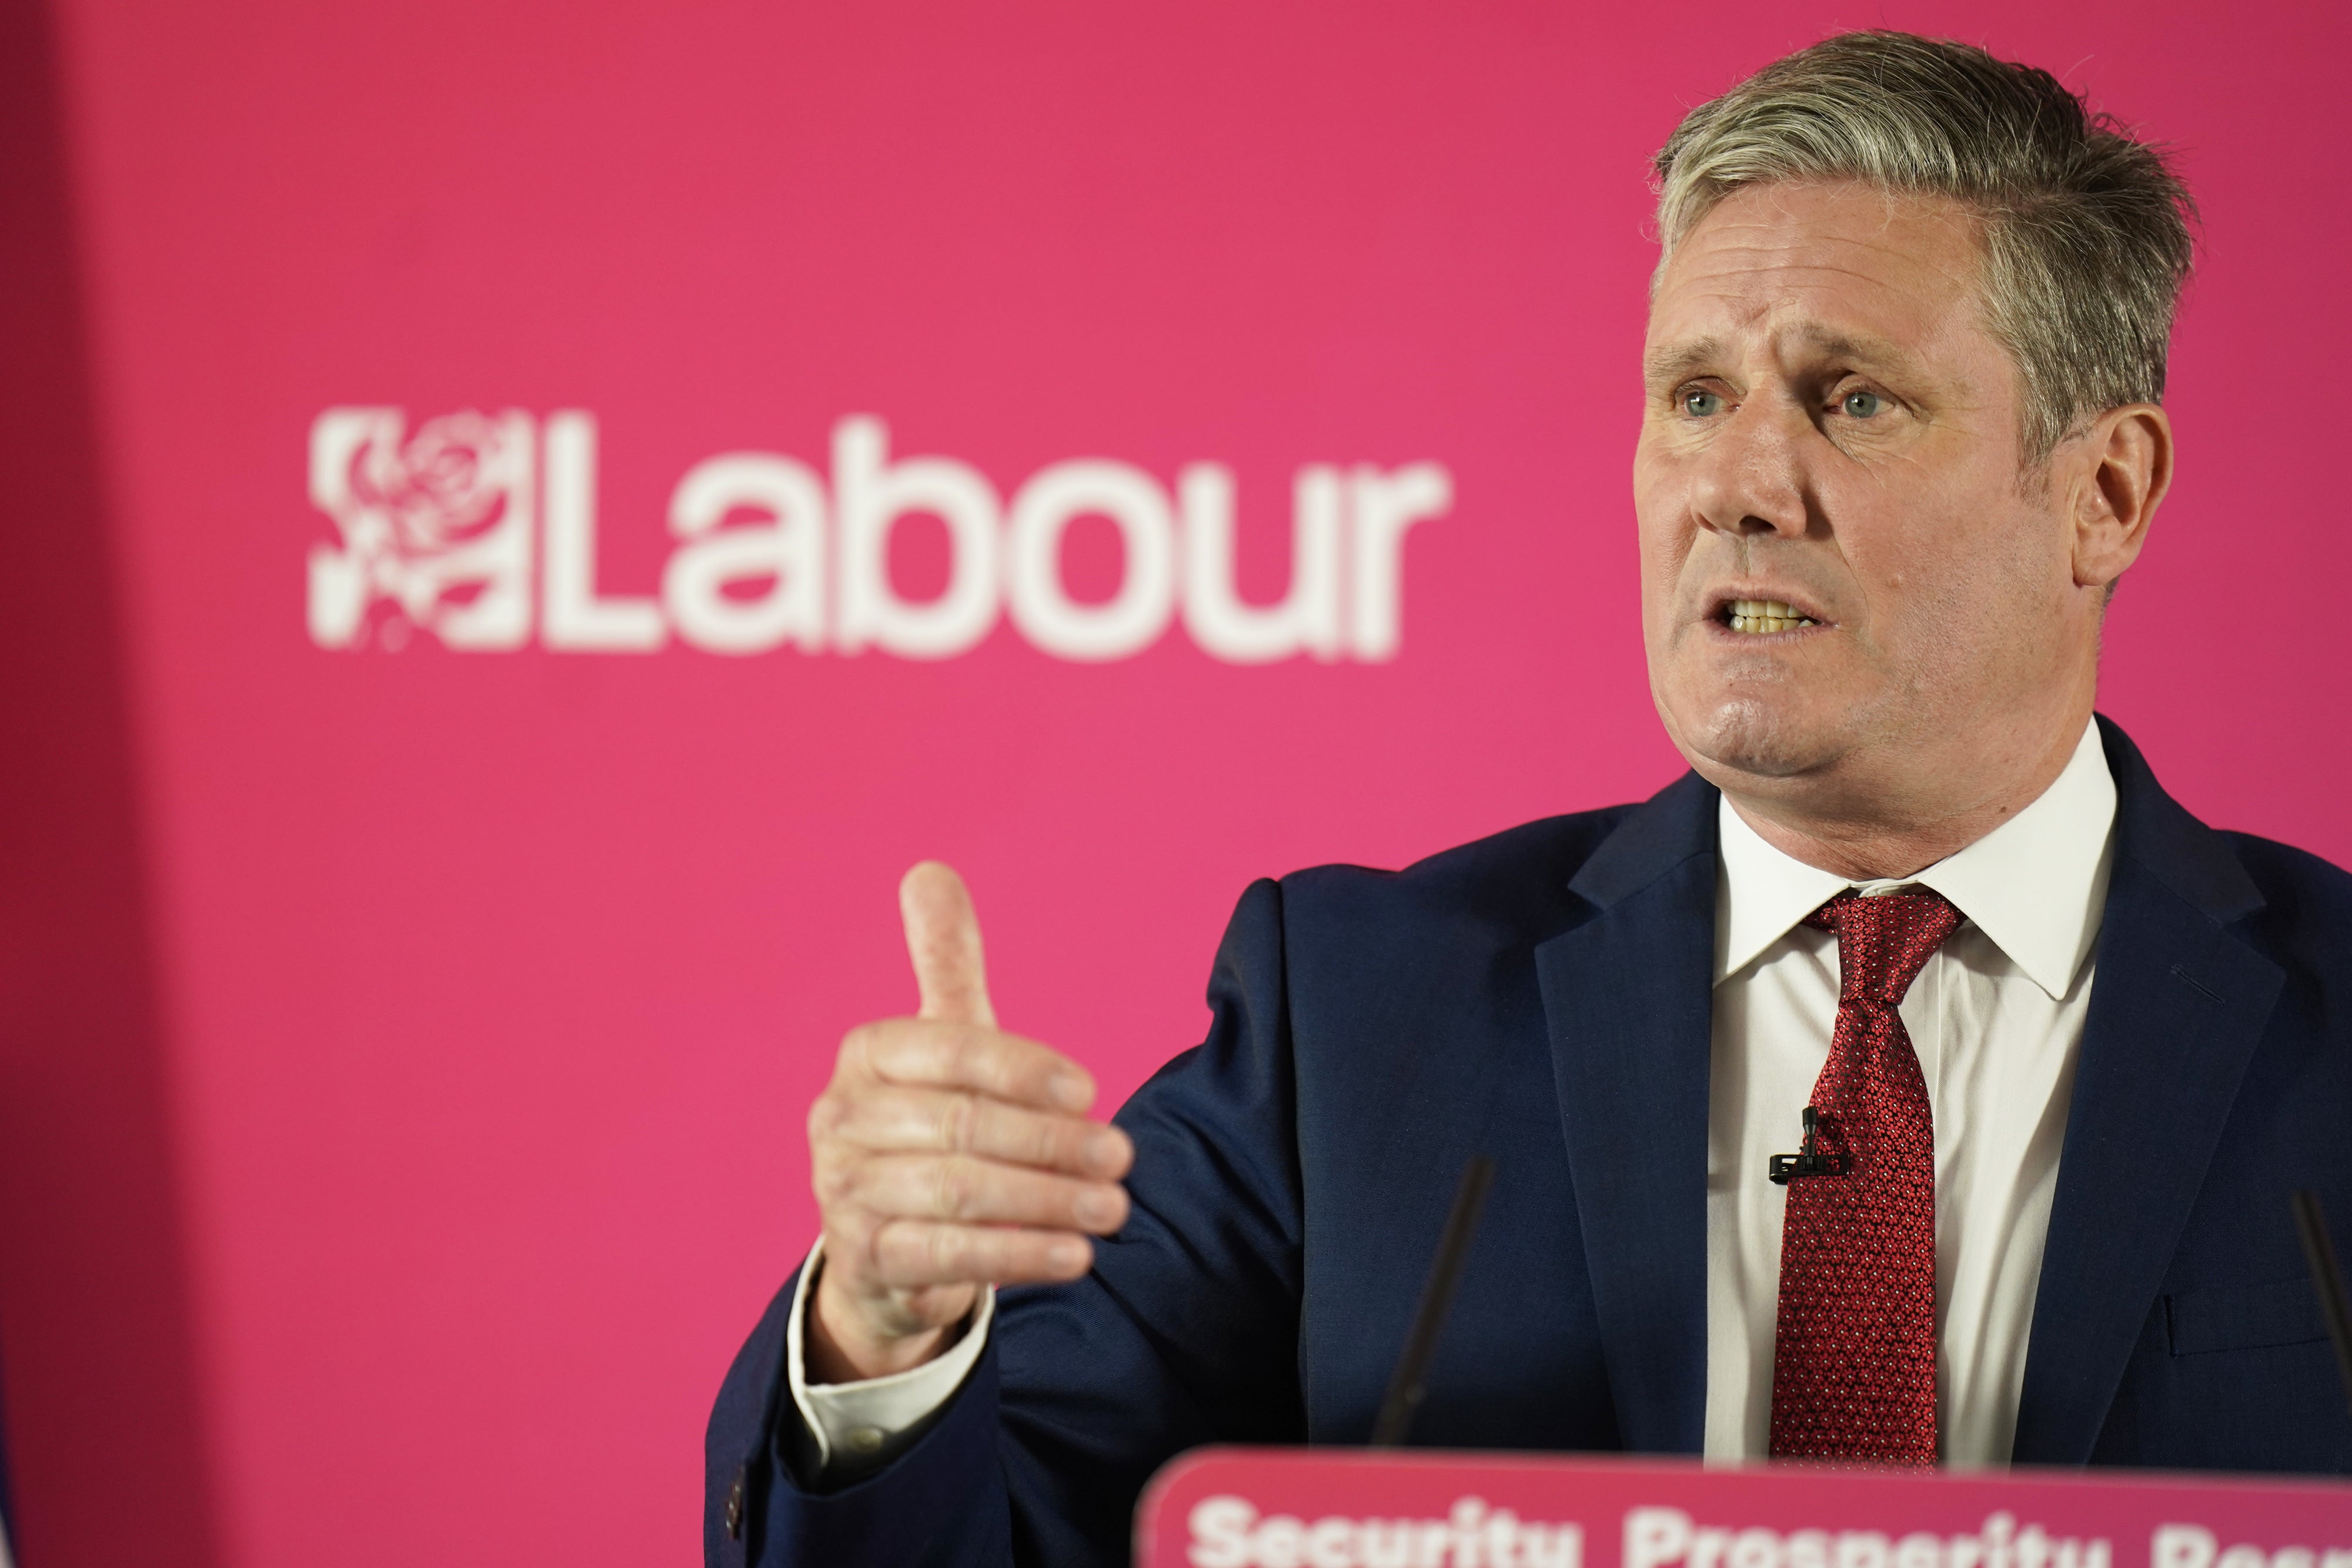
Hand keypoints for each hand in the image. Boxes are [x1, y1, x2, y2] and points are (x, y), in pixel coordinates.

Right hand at [804, 861, 1133, 1382]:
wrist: (885, 1243)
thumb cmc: (930, 1125)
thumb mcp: (941, 1043)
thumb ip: (944, 963)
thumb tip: (929, 869)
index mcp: (866, 1054)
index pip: (951, 1048)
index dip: (1026, 1069)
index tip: (1093, 1090)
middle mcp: (840, 1119)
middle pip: (963, 1125)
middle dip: (1053, 1142)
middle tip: (1122, 1157)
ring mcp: (844, 1192)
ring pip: (958, 1193)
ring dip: (1047, 1202)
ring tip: (1112, 1208)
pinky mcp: (864, 1259)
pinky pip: (945, 1256)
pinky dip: (1016, 1256)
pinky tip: (1074, 1256)